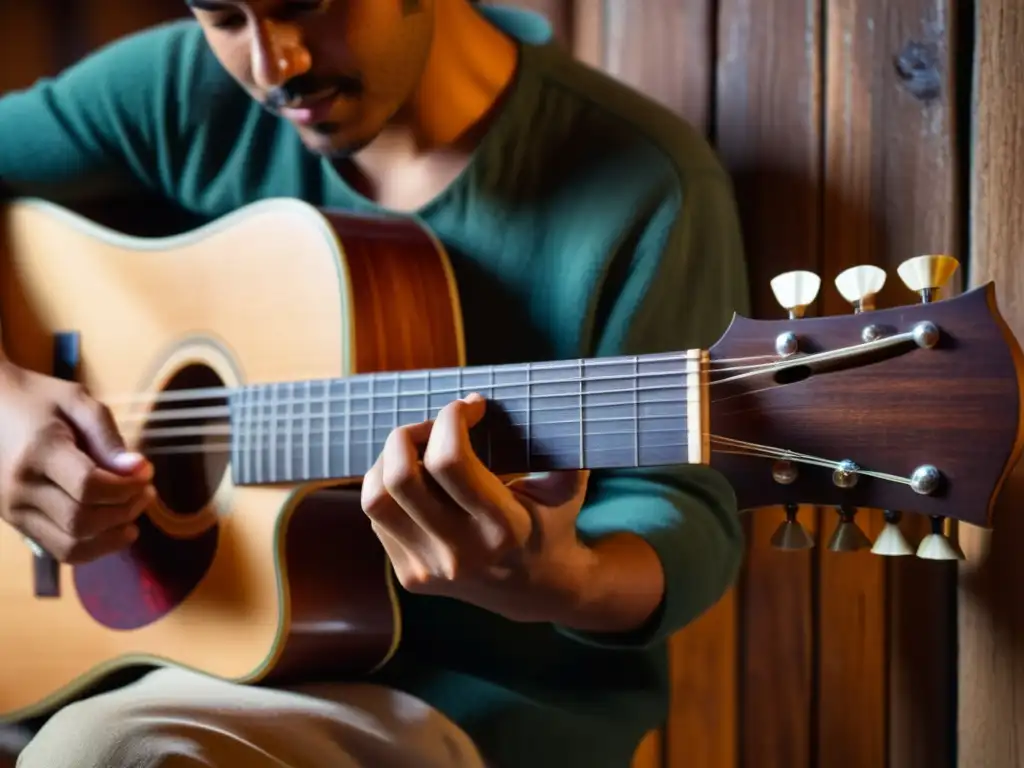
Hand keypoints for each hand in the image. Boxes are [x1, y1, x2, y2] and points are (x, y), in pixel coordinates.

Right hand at [0, 361, 154, 562]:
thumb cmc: (39, 400)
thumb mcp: (78, 401)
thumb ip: (108, 437)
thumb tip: (139, 470)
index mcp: (37, 453)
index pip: (89, 487)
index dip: (127, 487)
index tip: (147, 473)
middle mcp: (19, 489)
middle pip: (82, 521)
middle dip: (125, 511)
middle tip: (147, 492)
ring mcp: (13, 512)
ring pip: (71, 546)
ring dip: (112, 536)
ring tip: (134, 510)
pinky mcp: (17, 524)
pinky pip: (59, 550)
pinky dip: (93, 547)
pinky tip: (114, 528)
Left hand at [360, 393, 594, 623]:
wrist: (538, 591)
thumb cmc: (553, 524)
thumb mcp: (566, 486)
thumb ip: (558, 445)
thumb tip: (535, 398)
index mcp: (503, 528)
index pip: (449, 460)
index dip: (451, 418)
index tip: (470, 407)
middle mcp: (462, 553)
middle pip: (401, 477)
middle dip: (409, 434)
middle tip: (434, 426)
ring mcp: (431, 569)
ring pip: (376, 499)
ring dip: (388, 462)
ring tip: (415, 451)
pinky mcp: (411, 577)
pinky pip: (379, 520)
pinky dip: (390, 490)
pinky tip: (418, 483)